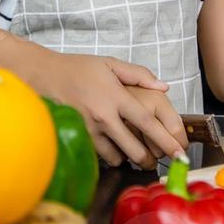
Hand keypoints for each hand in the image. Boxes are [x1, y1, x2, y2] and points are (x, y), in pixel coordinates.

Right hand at [27, 52, 187, 168]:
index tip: (180, 153)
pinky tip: (110, 146)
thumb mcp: (109, 64)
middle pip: (135, 149)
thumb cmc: (77, 68)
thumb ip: (138, 74)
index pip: (148, 123)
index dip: (167, 140)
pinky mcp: (77, 138)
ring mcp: (89, 130)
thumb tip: (164, 86)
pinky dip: (109, 155)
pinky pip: (100, 156)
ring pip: (117, 157)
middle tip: (155, 159)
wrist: (42, 75)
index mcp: (116, 96)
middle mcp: (104, 116)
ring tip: (130, 150)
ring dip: (127, 157)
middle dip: (149, 159)